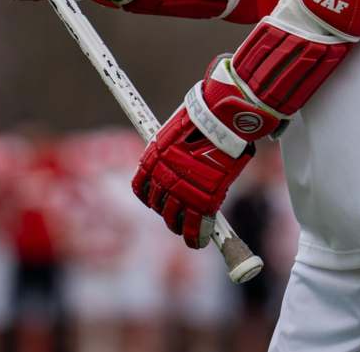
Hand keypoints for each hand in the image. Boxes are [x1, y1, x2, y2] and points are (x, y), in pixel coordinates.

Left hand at [132, 58, 269, 246]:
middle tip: (176, 215)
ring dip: (178, 226)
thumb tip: (183, 153)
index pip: (140, 188)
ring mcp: (180, 191)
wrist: (220, 118)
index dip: (150, 197)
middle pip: (157, 205)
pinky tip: (198, 242)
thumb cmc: (203, 118)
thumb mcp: (179, 132)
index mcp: (151, 160)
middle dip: (167, 212)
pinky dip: (196, 237)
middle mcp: (160, 178)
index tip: (157, 200)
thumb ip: (176, 149)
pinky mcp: (201, 200)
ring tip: (186, 231)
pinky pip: (194, 226)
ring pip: (173, 219)